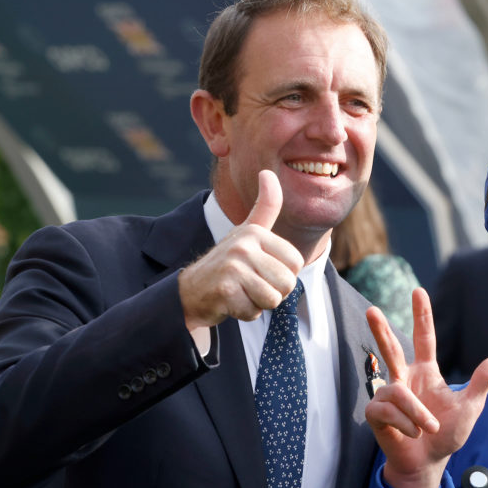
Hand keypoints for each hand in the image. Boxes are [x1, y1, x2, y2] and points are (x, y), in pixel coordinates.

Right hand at [179, 170, 303, 331]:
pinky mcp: (224, 290)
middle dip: (272, 291)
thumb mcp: (248, 231)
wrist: (191, 290)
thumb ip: (265, 206)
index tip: (261, 269)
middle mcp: (243, 245)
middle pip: (287, 283)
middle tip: (250, 284)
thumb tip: (268, 173)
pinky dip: (245, 313)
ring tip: (241, 292)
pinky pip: (254, 312)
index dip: (284, 274)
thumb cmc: (228, 262)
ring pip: (273, 299)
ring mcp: (232, 267)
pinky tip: (231, 302)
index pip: (296, 263)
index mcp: (254, 231)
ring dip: (259, 303)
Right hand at [365, 288, 487, 487]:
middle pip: (390, 348)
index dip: (422, 315)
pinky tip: (411, 434)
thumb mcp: (470, 407)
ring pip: (397, 392)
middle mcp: (404, 379)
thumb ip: (482, 382)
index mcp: (426, 372)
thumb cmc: (446, 434)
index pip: (423, 338)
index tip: (419, 291)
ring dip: (417, 414)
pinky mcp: (376, 413)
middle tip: (372, 309)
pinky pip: (388, 410)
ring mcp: (388, 395)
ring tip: (426, 429)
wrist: (427, 464)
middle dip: (380, 329)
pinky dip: (406, 423)